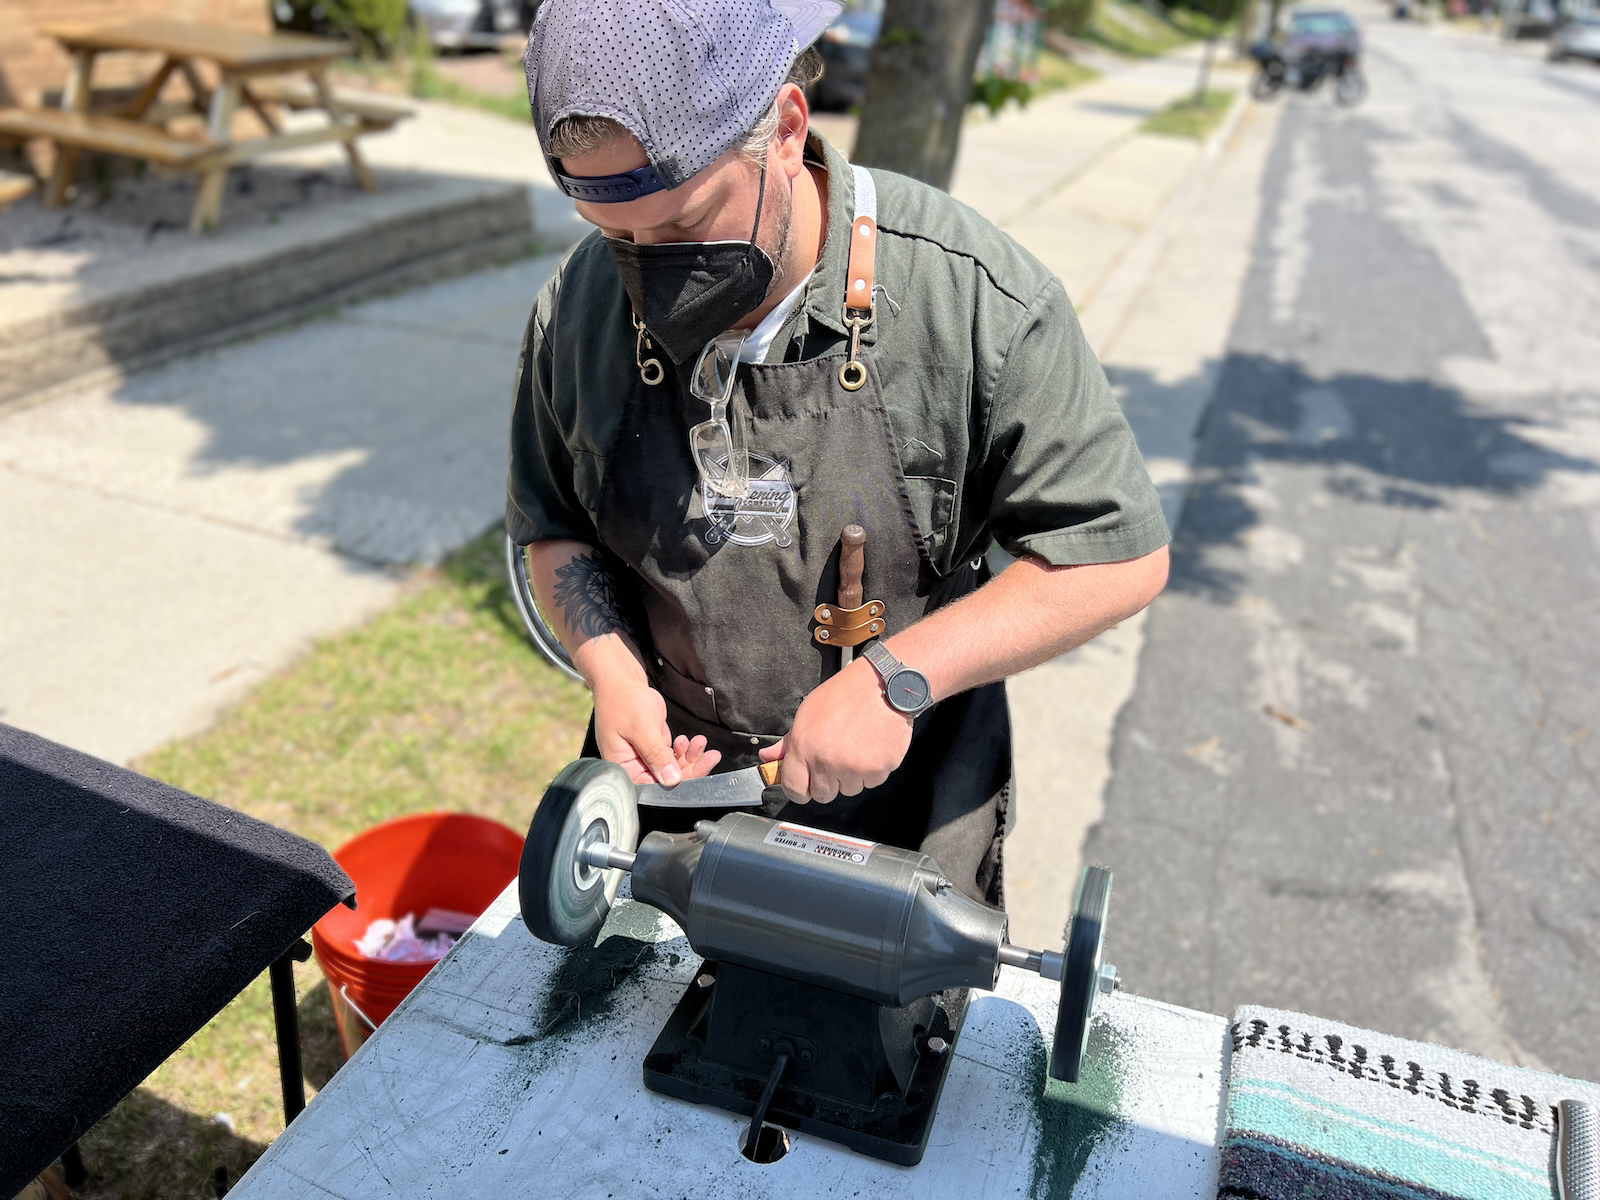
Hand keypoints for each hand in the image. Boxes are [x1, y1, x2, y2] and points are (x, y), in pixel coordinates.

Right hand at [593, 679, 721, 785]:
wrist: (622, 682)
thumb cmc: (622, 701)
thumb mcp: (641, 728)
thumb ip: (656, 754)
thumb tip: (671, 779)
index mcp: (623, 768)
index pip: (653, 786)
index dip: (678, 781)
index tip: (699, 770)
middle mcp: (633, 767)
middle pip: (666, 779)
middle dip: (691, 768)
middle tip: (711, 756)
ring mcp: (645, 757)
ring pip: (673, 768)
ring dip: (691, 757)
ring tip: (700, 742)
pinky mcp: (654, 747)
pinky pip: (673, 756)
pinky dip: (685, 750)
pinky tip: (688, 740)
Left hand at [760, 658, 911, 802]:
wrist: (882, 684)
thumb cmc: (846, 694)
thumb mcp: (808, 712)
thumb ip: (788, 742)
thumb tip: (768, 757)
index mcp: (805, 746)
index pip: (794, 789)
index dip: (799, 791)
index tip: (804, 787)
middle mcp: (828, 761)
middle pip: (823, 795)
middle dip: (827, 781)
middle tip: (835, 758)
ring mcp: (854, 768)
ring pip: (849, 790)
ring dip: (851, 777)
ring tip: (855, 748)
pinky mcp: (878, 770)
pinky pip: (871, 783)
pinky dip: (872, 771)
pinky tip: (870, 748)